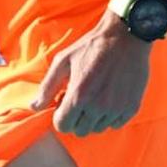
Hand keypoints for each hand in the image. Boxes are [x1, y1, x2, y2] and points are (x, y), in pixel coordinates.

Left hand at [31, 14, 150, 136]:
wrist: (126, 36)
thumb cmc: (91, 46)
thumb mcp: (63, 61)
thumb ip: (47, 87)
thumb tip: (34, 107)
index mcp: (78, 96)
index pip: (62, 126)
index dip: (61, 115)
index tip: (66, 101)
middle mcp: (98, 107)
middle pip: (80, 131)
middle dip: (76, 118)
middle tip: (81, 99)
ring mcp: (116, 108)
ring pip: (98, 128)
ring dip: (94, 117)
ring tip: (96, 96)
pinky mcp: (131, 107)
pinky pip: (116, 124)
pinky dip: (111, 116)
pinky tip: (110, 97)